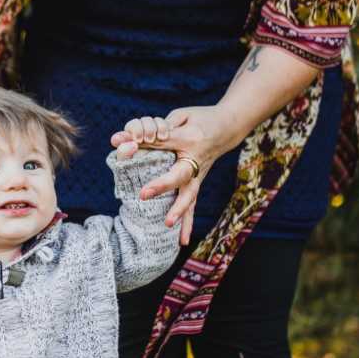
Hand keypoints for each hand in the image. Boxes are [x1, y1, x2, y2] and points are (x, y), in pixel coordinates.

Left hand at [111, 106, 234, 246]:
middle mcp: (196, 160)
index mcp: (191, 139)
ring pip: (189, 195)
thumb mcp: (181, 116)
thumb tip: (130, 139)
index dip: (149, 145)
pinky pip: (192, 205)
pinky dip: (188, 223)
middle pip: (180, 175)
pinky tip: (183, 241)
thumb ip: (158, 127)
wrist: (228, 127)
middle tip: (143, 194)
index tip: (130, 147)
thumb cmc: (201, 119)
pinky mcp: (197, 184)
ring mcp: (198, 174)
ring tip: (168, 225)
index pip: (166, 142)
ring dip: (179, 211)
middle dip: (162, 185)